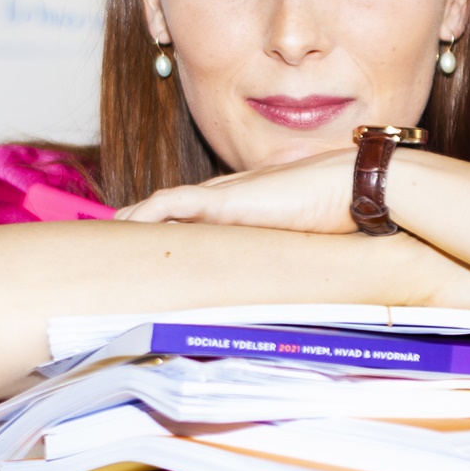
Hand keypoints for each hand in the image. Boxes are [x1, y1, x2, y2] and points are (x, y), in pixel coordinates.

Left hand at [115, 146, 357, 231]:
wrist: (358, 187)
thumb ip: (290, 250)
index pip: (199, 211)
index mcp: (250, 201)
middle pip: (175, 205)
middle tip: (115, 238)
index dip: (170, 222)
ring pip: (167, 203)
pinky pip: (175, 201)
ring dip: (137, 218)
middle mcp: (234, 193)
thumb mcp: (309, 238)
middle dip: (144, 221)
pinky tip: (129, 224)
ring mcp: (229, 194)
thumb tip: (292, 283)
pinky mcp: (228, 199)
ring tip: (110, 234)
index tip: (149, 241)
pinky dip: (149, 211)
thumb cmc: (344, 210)